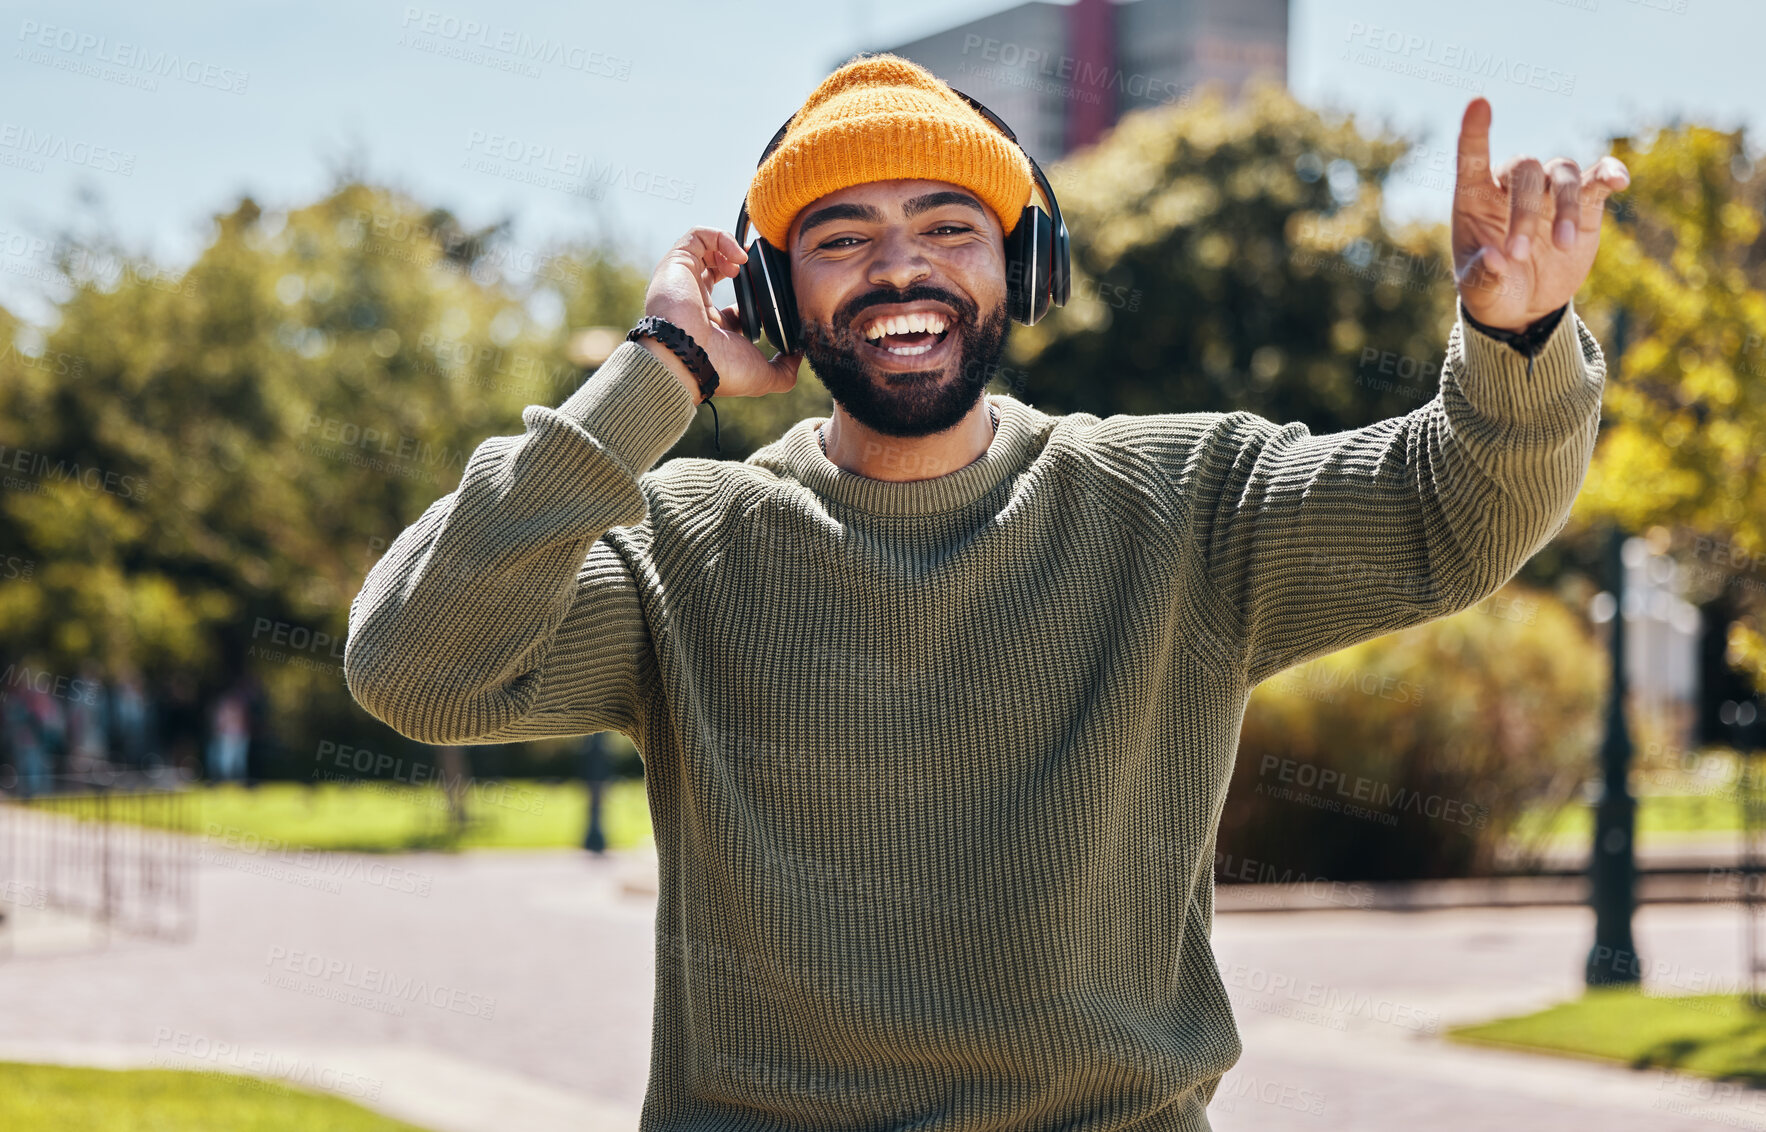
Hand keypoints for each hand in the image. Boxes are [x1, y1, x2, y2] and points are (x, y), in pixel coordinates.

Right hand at [644, 227, 802, 397]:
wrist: (688, 359)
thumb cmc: (721, 370)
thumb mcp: (763, 376)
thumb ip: (785, 370)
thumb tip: (800, 355)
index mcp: (716, 326)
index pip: (739, 302)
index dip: (758, 292)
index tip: (773, 289)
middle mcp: (699, 302)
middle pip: (722, 270)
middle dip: (746, 262)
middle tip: (762, 264)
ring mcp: (686, 281)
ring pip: (708, 248)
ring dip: (732, 248)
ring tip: (746, 261)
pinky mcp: (678, 263)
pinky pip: (698, 236)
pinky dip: (721, 237)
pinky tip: (738, 257)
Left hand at [1451, 97, 1629, 331]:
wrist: (1525, 305)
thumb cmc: (1492, 289)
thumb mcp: (1479, 292)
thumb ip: (1482, 276)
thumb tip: (1496, 259)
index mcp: (1475, 197)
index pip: (1473, 156)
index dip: (1475, 131)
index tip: (1478, 103)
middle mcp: (1513, 185)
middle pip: (1525, 171)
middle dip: (1522, 211)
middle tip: (1516, 255)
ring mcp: (1551, 190)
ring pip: (1563, 173)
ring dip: (1564, 207)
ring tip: (1562, 246)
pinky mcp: (1585, 202)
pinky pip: (1599, 178)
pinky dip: (1610, 174)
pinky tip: (1619, 181)